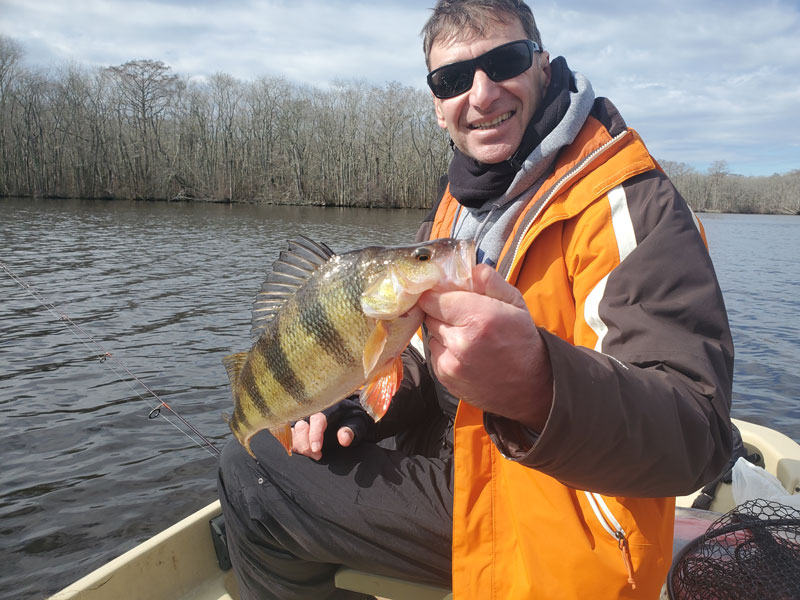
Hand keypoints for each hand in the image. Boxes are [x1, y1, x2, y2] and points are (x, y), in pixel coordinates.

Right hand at [291, 413, 355, 460]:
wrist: (346, 415)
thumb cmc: (350, 419)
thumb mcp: (356, 423)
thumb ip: (350, 430)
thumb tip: (344, 439)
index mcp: (326, 410)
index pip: (317, 420)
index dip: (315, 435)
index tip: (316, 449)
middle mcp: (311, 414)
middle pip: (301, 427)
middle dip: (305, 443)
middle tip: (316, 455)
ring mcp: (304, 422)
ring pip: (293, 433)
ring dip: (299, 446)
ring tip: (312, 455)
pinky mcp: (299, 430)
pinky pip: (290, 437)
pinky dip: (293, 445)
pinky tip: (303, 452)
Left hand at [419, 264, 552, 431]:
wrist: (530, 386)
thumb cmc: (523, 341)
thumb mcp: (515, 303)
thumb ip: (490, 281)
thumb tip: (470, 268)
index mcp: (479, 317)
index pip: (433, 297)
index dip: (438, 293)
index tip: (447, 294)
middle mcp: (461, 341)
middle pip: (429, 315)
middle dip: (441, 311)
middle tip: (462, 316)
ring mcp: (451, 363)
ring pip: (430, 334)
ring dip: (442, 332)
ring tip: (466, 336)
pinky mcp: (445, 378)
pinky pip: (434, 354)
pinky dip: (445, 350)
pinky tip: (465, 352)